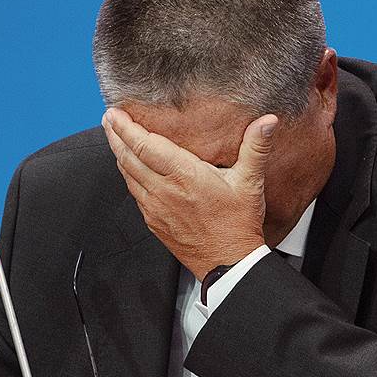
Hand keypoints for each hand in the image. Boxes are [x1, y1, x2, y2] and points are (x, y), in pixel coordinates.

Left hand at [102, 107, 276, 279]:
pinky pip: (134, 193)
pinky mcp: (153, 221)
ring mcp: (155, 208)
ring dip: (118, 154)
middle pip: (128, 158)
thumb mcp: (250, 182)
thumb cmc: (238, 224)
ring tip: (114, 137)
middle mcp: (165, 191)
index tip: (116, 113)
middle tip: (109, 118)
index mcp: (185, 176)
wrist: (228, 263)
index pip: (145, 146)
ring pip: (127, 176)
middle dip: (115, 135)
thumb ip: (256, 147)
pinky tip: (130, 169)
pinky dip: (128, 176)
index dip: (126, 128)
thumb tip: (267, 122)